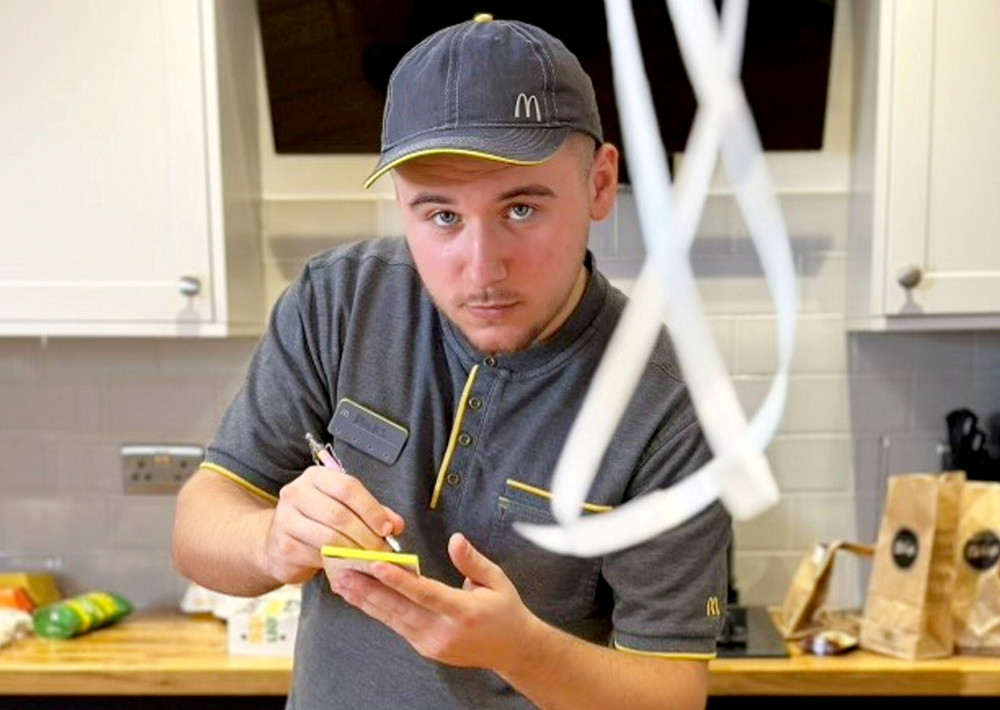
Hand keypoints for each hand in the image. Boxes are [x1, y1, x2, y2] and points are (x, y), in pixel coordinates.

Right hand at [261, 464, 404, 584]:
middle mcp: (296, 492)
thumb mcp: (345, 510)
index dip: (371, 509)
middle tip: (382, 550)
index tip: (388, 528)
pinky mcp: (283, 545)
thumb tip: (396, 525)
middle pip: (339, 514)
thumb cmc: (318, 523)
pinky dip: (338, 563)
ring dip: (355, 551)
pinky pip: (317, 556)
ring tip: (370, 559)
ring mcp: (285, 519)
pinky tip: (349, 566)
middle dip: (366, 535)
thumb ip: (371, 513)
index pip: (348, 487)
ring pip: (329, 537)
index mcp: (315, 477)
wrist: (278, 543)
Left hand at [330, 532, 539, 670]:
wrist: (512, 650)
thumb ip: (473, 561)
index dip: (399, 580)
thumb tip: (455, 540)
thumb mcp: (497, 580)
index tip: (376, 565)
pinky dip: (376, 610)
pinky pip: (397, 625)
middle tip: (343, 571)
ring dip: (365, 599)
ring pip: (392, 618)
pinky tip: (360, 597)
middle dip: (369, 588)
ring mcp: (432, 643)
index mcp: (464, 611)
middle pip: (400, 608)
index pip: (425, 593)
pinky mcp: (424, 648)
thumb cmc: (505, 610)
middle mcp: (444, 630)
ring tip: (342, 582)